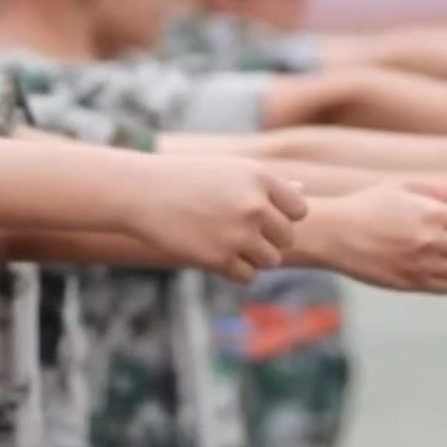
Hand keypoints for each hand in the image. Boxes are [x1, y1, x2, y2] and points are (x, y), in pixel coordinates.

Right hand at [127, 155, 309, 282]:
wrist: (142, 192)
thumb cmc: (187, 178)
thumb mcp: (229, 170)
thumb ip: (267, 184)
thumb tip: (304, 193)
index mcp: (260, 177)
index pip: (299, 210)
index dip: (283, 216)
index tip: (262, 215)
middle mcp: (254, 204)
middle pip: (287, 238)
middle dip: (269, 239)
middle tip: (240, 232)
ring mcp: (238, 233)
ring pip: (271, 260)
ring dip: (254, 257)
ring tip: (228, 242)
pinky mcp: (219, 258)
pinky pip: (248, 276)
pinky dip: (236, 270)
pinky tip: (215, 253)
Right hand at [307, 181, 446, 293]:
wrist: (335, 233)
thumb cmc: (367, 206)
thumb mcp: (400, 186)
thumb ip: (435, 190)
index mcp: (431, 214)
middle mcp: (430, 241)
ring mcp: (421, 265)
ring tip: (438, 253)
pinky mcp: (411, 283)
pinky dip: (446, 279)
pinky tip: (430, 267)